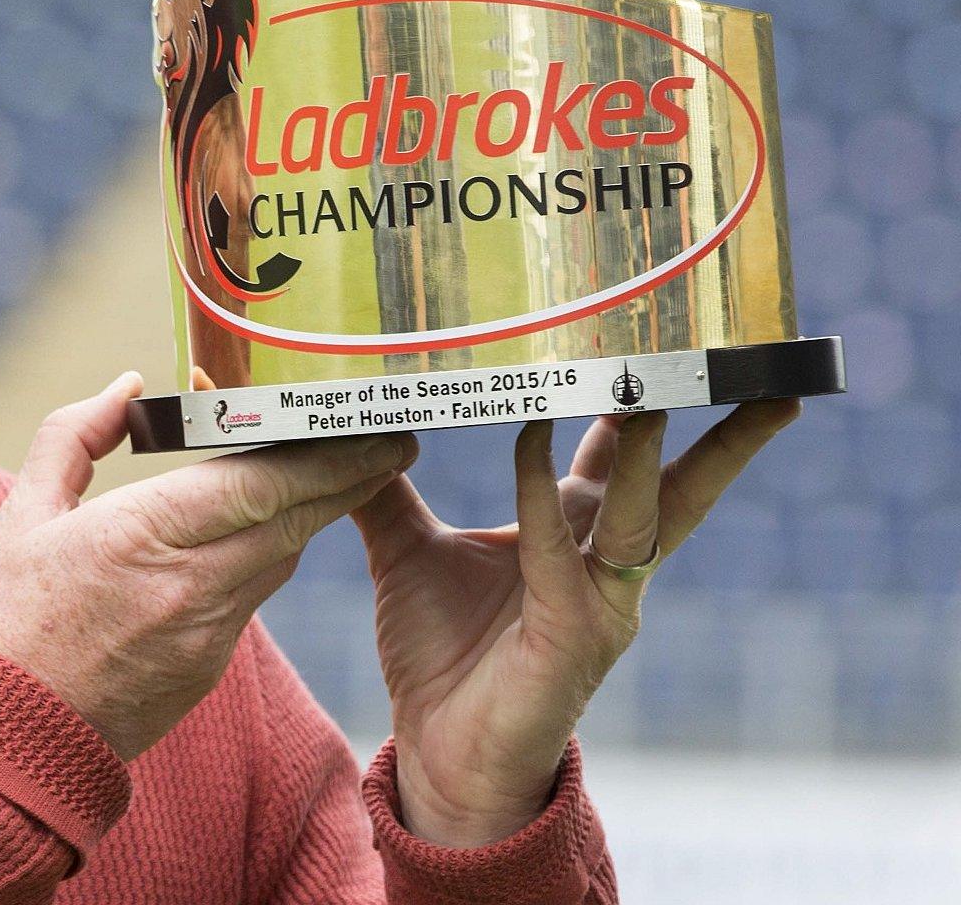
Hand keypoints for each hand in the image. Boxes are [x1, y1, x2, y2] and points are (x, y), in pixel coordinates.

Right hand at [0, 372, 415, 760]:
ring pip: (282, 558)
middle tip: (392, 438)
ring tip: (344, 470)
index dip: (323, 452)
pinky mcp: (210, 669)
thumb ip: (76, 435)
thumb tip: (129, 384)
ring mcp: (206, 635)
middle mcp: (188, 585)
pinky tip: (274, 528)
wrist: (3, 734)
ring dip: (313, 514)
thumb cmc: (5, 616)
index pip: (259, 484)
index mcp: (139, 534)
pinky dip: (269, 556)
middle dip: (350, 476)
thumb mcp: (23, 511)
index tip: (364, 423)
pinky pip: (254, 596)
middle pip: (294, 519)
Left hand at [351, 401, 800, 845]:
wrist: (439, 754)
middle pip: (679, 485)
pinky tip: (531, 443)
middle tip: (748, 369)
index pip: (621, 456)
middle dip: (720, 432)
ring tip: (659, 394)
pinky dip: (543, 498)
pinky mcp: (576, 635)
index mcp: (573, 535)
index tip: (664, 341)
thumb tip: (347, 429)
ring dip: (652, 455)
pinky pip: (562, 553)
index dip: (640, 402)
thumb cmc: (438, 658)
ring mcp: (601, 601)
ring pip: (645, 515)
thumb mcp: (404, 552)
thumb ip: (382, 491)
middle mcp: (603, 564)